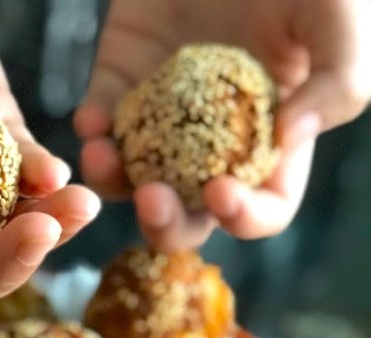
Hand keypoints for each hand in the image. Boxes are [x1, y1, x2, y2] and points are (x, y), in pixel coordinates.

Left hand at [75, 0, 370, 249]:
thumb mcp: (341, 20)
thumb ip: (338, 85)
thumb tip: (290, 140)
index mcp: (270, 144)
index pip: (261, 209)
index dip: (243, 217)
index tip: (220, 193)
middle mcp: (214, 144)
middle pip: (188, 215)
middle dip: (166, 222)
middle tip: (152, 199)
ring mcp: (165, 120)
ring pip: (133, 182)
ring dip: (116, 184)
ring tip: (105, 160)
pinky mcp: (122, 86)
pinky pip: (101, 128)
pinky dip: (92, 134)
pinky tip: (92, 124)